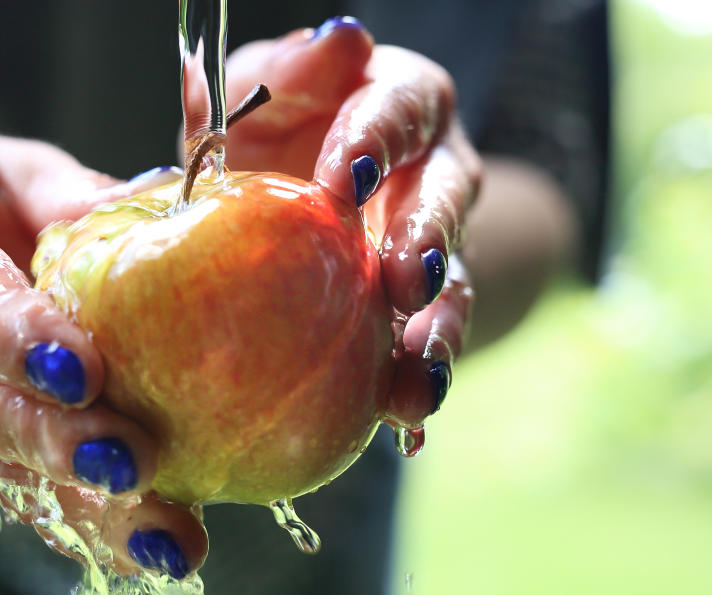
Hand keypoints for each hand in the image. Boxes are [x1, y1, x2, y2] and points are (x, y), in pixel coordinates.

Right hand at [0, 133, 205, 577]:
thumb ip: (71, 195)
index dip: (11, 332)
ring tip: (156, 531)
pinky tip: (138, 539)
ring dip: (69, 498)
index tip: (83, 372)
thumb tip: (158, 222)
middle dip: (43, 432)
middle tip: (129, 461)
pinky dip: (70, 515)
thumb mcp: (16, 169)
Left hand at [224, 18, 479, 425]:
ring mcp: (434, 243)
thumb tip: (338, 38)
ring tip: (419, 381)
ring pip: (455, 284)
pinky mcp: (422, 306)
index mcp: (398, 104)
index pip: (401, 108)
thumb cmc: (278, 130)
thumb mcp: (267, 93)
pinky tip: (402, 428)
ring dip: (439, 331)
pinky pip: (428, 346)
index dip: (382, 139)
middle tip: (406, 280)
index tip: (349, 177)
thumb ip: (284, 73)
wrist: (306, 195)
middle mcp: (433, 171)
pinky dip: (416, 384)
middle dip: (430, 240)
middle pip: (449, 198)